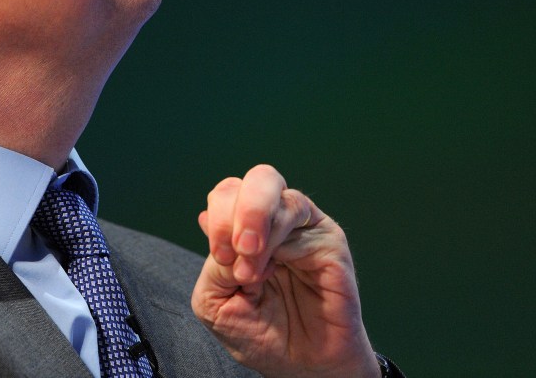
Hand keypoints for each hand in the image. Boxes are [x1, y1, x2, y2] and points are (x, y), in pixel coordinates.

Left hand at [191, 164, 379, 377]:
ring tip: (252, 270)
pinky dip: (279, 239)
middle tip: (235, 251)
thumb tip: (207, 220)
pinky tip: (273, 270)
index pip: (229, 194)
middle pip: (257, 178)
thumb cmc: (260, 334)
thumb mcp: (216, 302)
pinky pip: (301, 216)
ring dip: (255, 224)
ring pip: (275, 190)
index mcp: (245, 229)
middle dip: (237, 208)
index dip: (220, 218)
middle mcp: (275, 220)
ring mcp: (303, 226)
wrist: (301, 368)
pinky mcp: (328, 240)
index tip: (220, 257)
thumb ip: (214, 263)